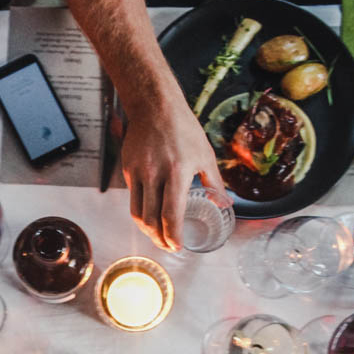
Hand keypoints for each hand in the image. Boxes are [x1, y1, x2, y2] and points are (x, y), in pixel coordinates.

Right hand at [121, 98, 226, 251]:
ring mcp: (138, 173)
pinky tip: (152, 213)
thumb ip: (214, 183)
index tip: (178, 246)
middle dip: (159, 240)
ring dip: (148, 230)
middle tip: (169, 247)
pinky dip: (142, 210)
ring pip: (138, 213)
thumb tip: (225, 205)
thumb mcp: (205, 155)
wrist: (154, 106)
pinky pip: (134, 197)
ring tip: (158, 237)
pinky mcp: (129, 169)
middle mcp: (155, 175)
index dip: (173, 236)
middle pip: (151, 220)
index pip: (171, 214)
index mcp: (177, 172)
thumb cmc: (183, 128)